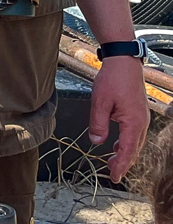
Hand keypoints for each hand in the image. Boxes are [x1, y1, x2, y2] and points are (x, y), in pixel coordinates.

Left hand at [88, 54, 148, 181]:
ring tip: (113, 162)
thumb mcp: (100, 101)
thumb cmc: (113, 78)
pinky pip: (134, 133)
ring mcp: (142, 118)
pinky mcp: (138, 112)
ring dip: (125, 153)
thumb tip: (96, 141)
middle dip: (123, 163)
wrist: (124, 61)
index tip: (114, 177)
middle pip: (133, 150)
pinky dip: (126, 142)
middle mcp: (141, 123)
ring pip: (134, 143)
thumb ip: (98, 123)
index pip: (127, 151)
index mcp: (133, 123)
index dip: (120, 166)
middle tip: (113, 174)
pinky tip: (116, 144)